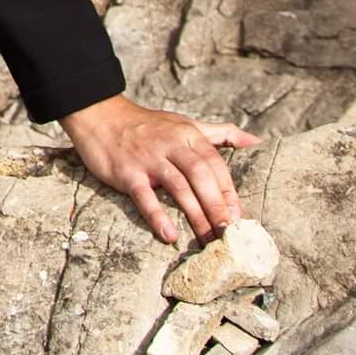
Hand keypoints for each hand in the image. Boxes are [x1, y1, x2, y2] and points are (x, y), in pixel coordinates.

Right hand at [60, 94, 258, 243]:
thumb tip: (255, 140)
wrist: (100, 115)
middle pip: (201, 175)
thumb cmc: (148, 125)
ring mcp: (147, 158)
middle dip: (217, 206)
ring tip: (208, 239)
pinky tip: (169, 235)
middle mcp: (170, 144)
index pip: (215, 163)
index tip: (239, 217)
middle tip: (228, 234)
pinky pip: (144, 196)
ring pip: (178, 187)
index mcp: (187, 134)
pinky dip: (157, 216)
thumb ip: (220, 133)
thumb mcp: (185, 123)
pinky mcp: (127, 172)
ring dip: (196, 215)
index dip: (229, 191)